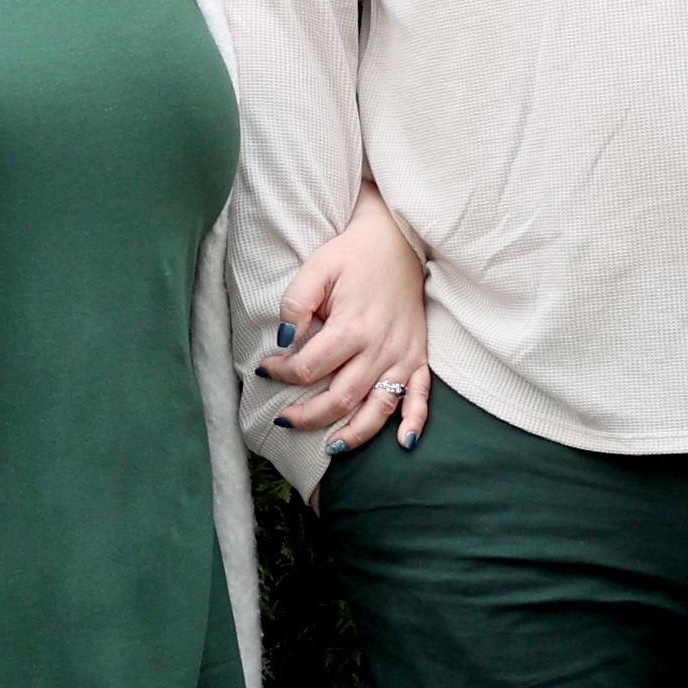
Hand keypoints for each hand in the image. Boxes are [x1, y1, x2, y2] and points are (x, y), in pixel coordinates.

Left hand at [274, 185, 434, 452]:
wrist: (398, 239)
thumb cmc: (353, 254)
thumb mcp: (317, 267)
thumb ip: (296, 303)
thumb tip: (284, 340)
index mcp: (352, 326)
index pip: (310, 367)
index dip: (282, 374)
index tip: (265, 369)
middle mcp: (380, 348)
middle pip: (341, 398)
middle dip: (308, 416)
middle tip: (284, 420)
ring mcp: (402, 356)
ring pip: (379, 408)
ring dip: (355, 434)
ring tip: (330, 448)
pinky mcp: (418, 356)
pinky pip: (422, 396)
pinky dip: (415, 422)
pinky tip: (404, 443)